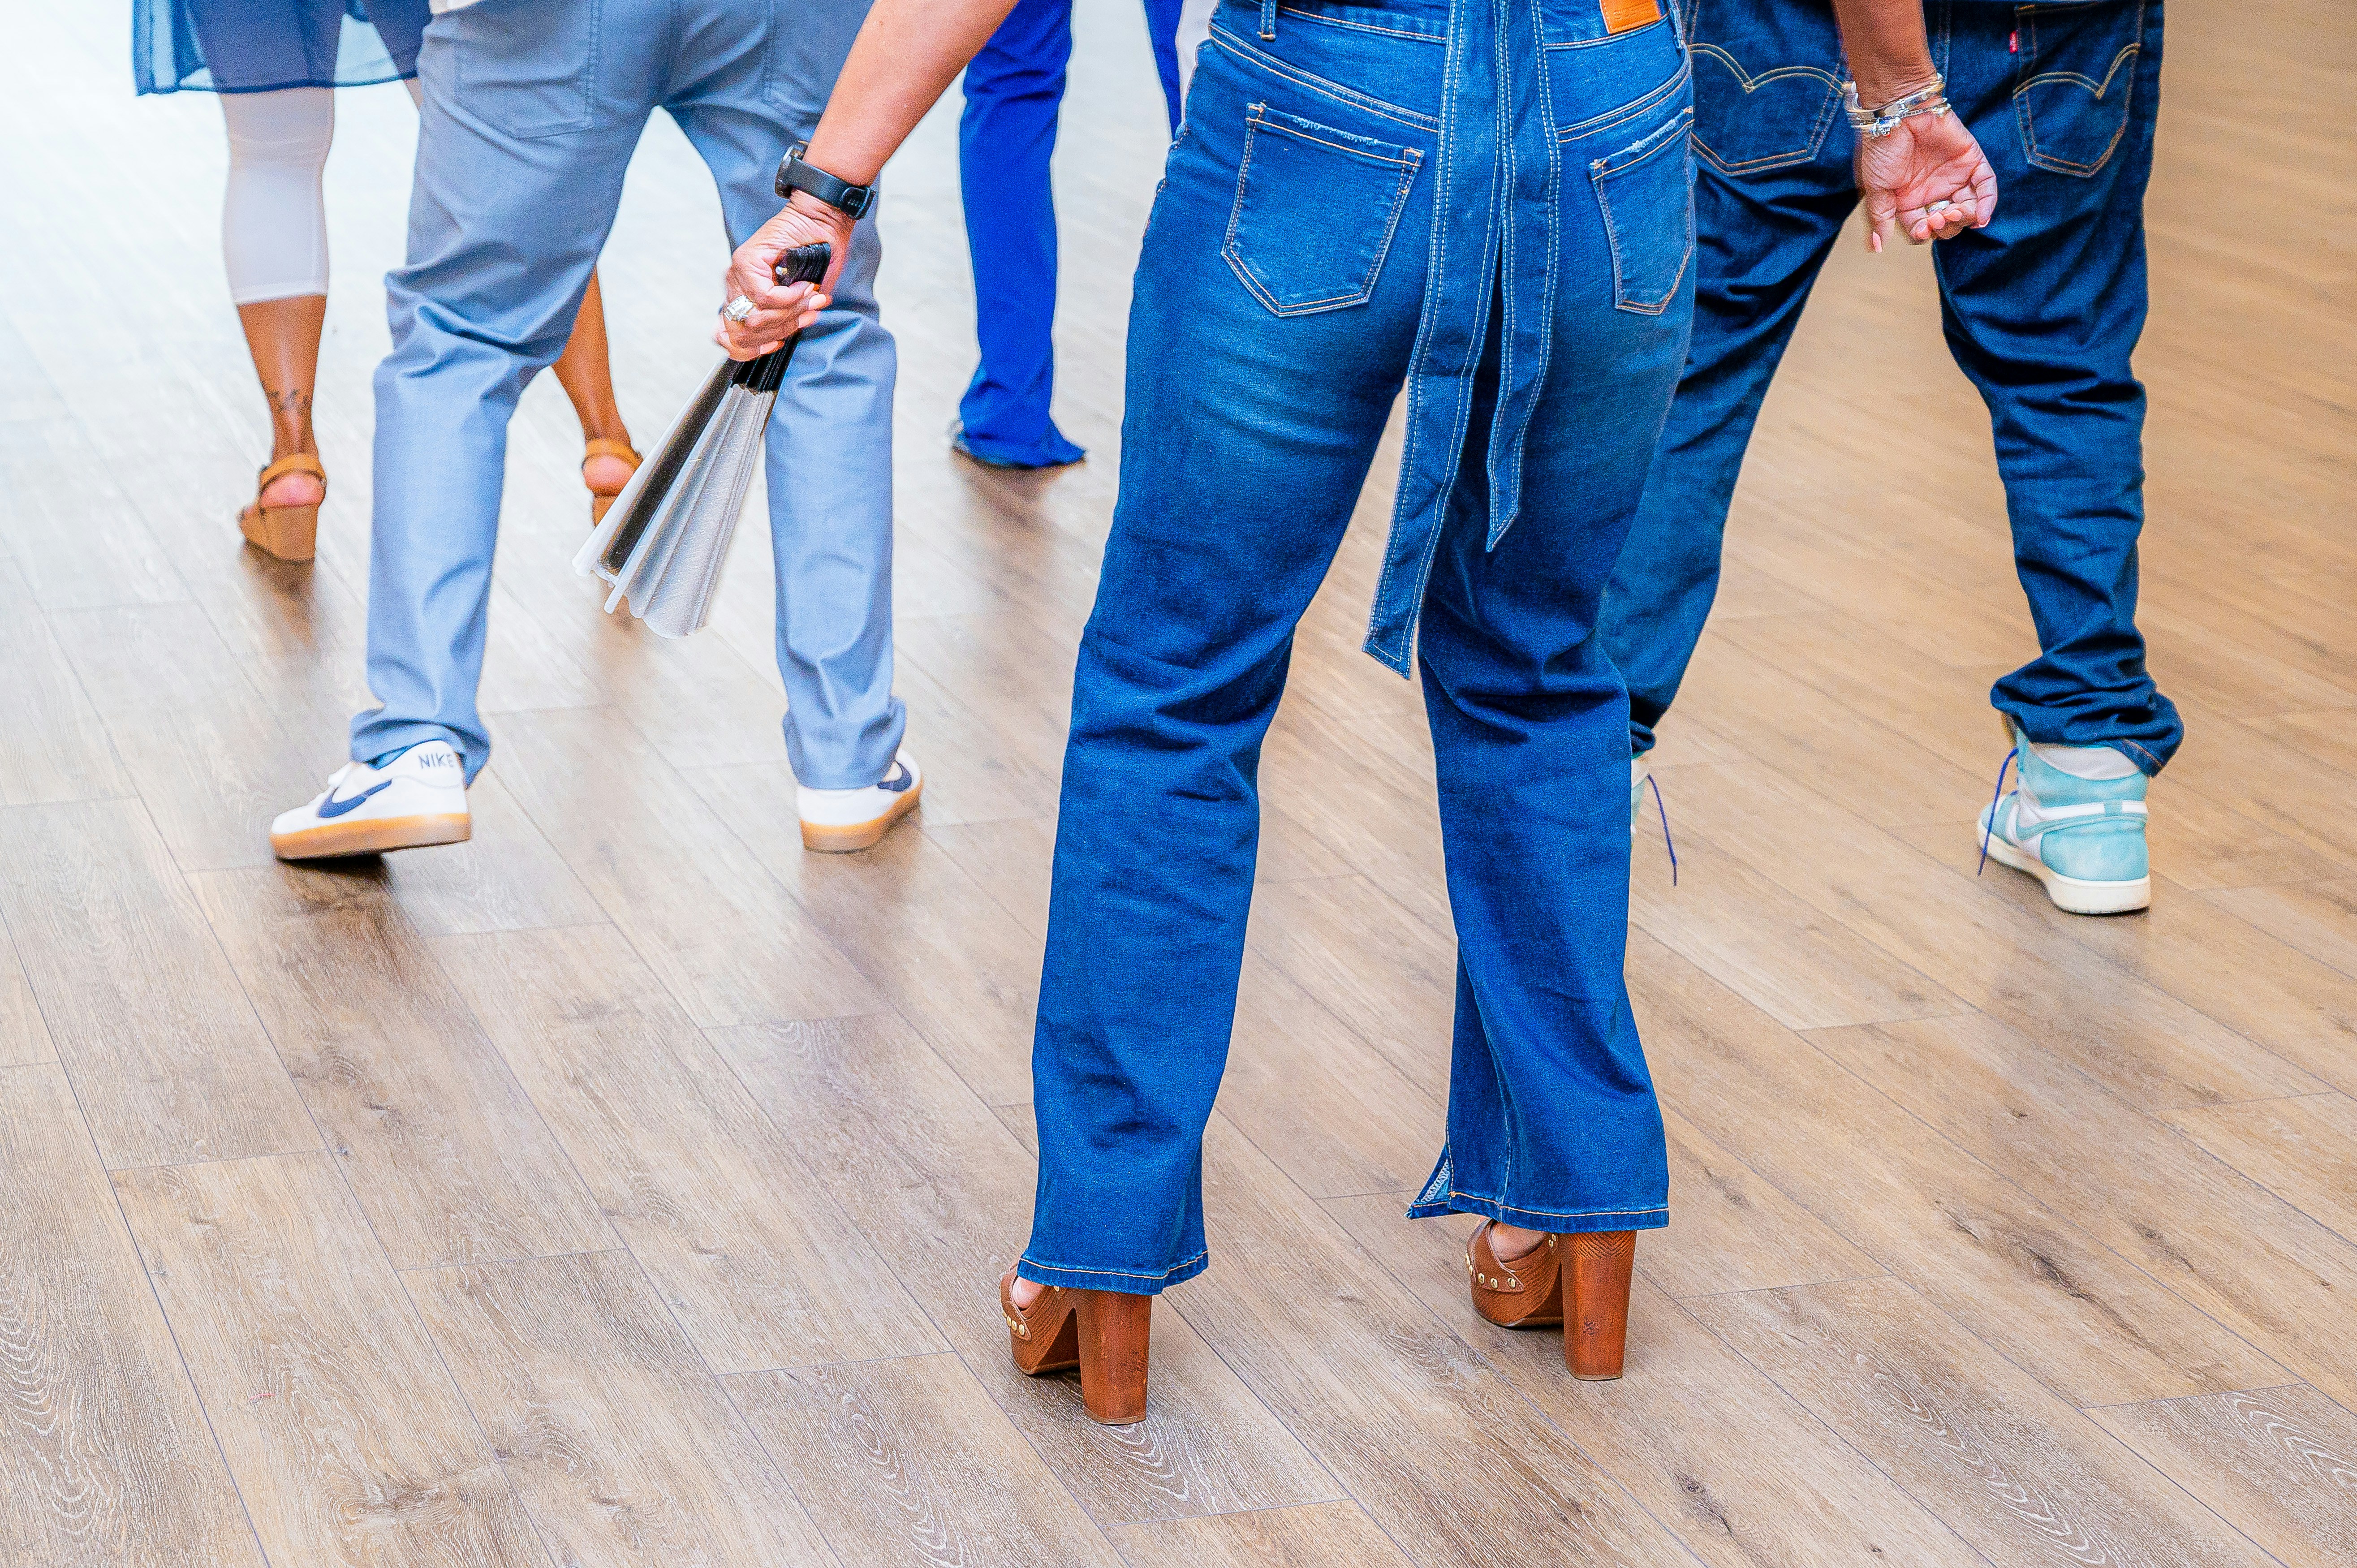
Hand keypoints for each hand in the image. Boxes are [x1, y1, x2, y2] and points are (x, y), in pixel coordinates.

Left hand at [716, 191, 854, 358]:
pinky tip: (803, 287)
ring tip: (810, 299)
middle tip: (807, 315)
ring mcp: (737, 274)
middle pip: (744, 333)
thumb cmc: (815, 258)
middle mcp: (735, 287)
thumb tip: (777, 339)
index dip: (754, 349)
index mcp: (743, 299)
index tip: (776, 343)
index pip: (731, 339)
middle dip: (781, 331)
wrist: (821, 223)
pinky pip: (766, 297)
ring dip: (790, 314)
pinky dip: (790, 298)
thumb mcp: (799, 301)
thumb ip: (784, 320)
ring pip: (756, 318)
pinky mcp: (746, 261)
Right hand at [1856, 109, 1997, 251]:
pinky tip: (1981, 217)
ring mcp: (1954, 176)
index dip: (1925, 233)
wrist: (1898, 113)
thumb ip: (1880, 217)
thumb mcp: (1876, 189)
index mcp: (1909, 200)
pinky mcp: (1971, 161)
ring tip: (1953, 213)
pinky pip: (1986, 186)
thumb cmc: (1882, 149)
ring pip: (1968, 208)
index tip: (1922, 228)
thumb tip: (1877, 247)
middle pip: (1947, 223)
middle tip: (1937, 217)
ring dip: (1963, 218)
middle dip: (1945, 227)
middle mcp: (1933, 191)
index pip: (1923, 228)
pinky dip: (1988, 203)